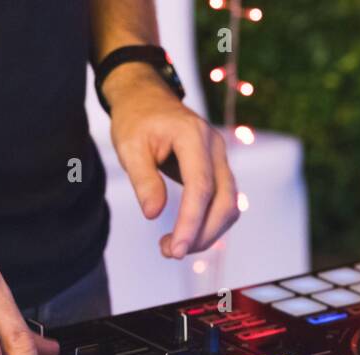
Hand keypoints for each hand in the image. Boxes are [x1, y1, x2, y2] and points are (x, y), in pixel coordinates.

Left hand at [105, 63, 239, 258]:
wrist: (147, 98)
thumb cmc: (136, 120)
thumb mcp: (129, 147)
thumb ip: (143, 180)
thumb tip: (153, 214)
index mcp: (193, 136)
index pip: (200, 188)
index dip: (190, 223)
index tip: (176, 250)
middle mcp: (215, 147)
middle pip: (224, 201)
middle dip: (202, 234)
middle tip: (170, 252)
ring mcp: (220, 157)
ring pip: (229, 205)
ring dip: (207, 233)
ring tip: (172, 246)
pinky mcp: (217, 168)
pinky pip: (223, 202)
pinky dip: (209, 223)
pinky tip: (185, 233)